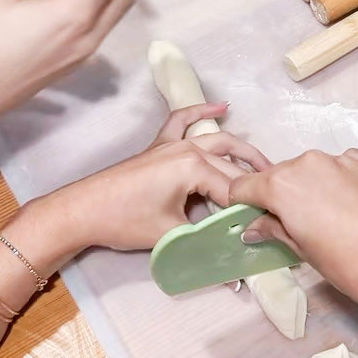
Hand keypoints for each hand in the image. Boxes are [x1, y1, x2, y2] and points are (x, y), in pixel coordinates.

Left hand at [43, 104, 270, 256]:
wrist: (82, 211)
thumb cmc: (125, 221)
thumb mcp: (172, 235)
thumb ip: (206, 238)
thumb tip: (234, 250)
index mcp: (193, 166)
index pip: (234, 189)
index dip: (252, 209)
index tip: (268, 226)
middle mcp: (188, 148)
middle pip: (231, 166)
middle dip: (254, 184)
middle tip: (275, 204)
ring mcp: (172, 143)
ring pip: (217, 141)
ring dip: (242, 152)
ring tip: (265, 168)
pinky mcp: (158, 146)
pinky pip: (182, 121)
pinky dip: (202, 111)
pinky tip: (222, 107)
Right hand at [224, 150, 357, 329]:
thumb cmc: (347, 265)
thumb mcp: (302, 251)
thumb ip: (274, 229)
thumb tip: (253, 227)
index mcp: (283, 185)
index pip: (244, 185)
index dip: (245, 203)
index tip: (254, 218)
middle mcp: (309, 162)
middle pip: (281, 175)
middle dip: (282, 195)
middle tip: (299, 224)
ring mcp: (342, 159)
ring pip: (314, 169)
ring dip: (313, 187)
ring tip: (334, 218)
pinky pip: (343, 166)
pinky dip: (341, 181)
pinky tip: (356, 207)